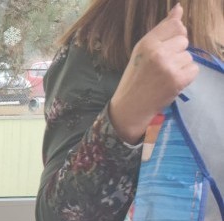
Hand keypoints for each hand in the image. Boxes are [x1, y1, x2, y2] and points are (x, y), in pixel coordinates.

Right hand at [108, 3, 198, 143]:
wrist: (129, 109)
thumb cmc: (134, 80)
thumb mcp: (142, 52)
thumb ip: (162, 30)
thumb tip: (179, 8)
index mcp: (146, 43)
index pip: (175, 25)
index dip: (173, 37)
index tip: (164, 51)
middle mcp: (158, 52)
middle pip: (183, 40)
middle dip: (176, 53)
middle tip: (160, 69)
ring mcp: (168, 66)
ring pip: (188, 56)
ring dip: (180, 66)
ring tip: (164, 78)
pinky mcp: (177, 80)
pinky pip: (193, 69)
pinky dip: (185, 77)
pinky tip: (171, 83)